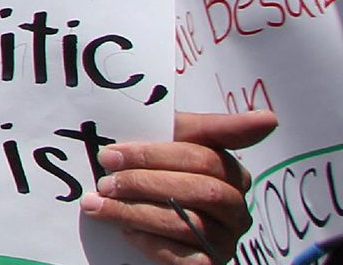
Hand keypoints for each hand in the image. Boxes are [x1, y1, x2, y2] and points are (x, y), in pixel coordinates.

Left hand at [80, 110, 276, 264]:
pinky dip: (150, 242)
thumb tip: (269, 118)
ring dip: (135, 212)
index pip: (202, 157)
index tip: (110, 154)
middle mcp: (237, 209)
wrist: (135, 211)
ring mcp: (226, 241)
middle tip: (105, 181)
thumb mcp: (174, 138)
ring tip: (99, 204)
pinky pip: (185, 258)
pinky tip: (124, 231)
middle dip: (144, 183)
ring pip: (186, 223)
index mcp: (232, 172)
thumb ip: (211, 127)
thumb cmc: (155, 167)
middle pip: (199, 191)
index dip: (152, 155)